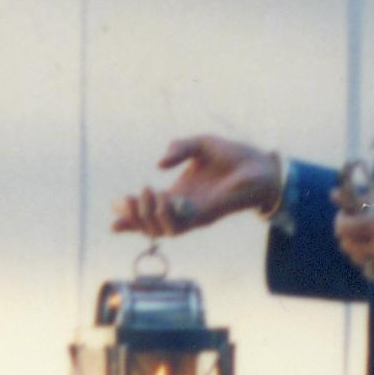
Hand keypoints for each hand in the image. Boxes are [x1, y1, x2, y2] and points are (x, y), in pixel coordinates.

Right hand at [114, 135, 281, 237]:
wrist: (262, 165)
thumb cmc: (234, 156)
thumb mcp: (200, 144)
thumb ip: (179, 148)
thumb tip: (160, 165)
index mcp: (179, 195)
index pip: (149, 213)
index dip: (129, 217)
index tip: (111, 213)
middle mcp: (184, 209)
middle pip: (150, 228)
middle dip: (132, 217)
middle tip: (126, 198)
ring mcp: (195, 215)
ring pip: (162, 230)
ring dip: (148, 216)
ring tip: (146, 192)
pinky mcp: (206, 216)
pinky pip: (181, 224)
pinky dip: (169, 214)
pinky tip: (166, 197)